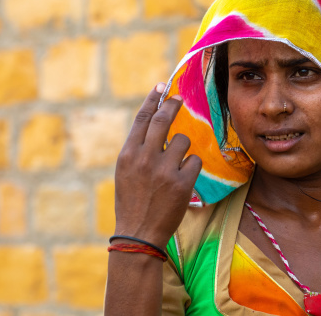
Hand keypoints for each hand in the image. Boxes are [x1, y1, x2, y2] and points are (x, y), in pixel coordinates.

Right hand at [113, 83, 201, 248]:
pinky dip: (191, 167)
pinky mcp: (182, 183)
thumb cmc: (132, 201)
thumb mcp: (125, 172)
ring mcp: (164, 170)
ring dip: (182, 148)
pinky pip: (194, 161)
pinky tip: (182, 180)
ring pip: (183, 140)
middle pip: (163, 120)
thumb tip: (154, 125)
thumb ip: (138, 149)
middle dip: (172, 105)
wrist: (138, 233)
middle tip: (179, 97)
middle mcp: (145, 158)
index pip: (142, 118)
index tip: (161, 87)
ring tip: (174, 166)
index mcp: (128, 154)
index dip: (153, 99)